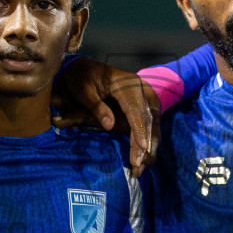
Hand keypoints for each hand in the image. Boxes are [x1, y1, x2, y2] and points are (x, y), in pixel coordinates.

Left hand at [49, 57, 158, 174]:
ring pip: (151, 122)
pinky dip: (147, 139)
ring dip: (149, 144)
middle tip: (139, 164)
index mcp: (127, 83)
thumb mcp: (83, 90)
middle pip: (147, 118)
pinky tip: (144, 155)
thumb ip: (96, 107)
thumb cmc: (81, 77)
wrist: (85, 67)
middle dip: (145, 142)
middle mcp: (140, 88)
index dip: (139, 129)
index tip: (142, 147)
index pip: (136, 109)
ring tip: (142, 166)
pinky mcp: (143, 103)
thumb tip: (110, 125)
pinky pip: (149, 123)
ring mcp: (143, 95)